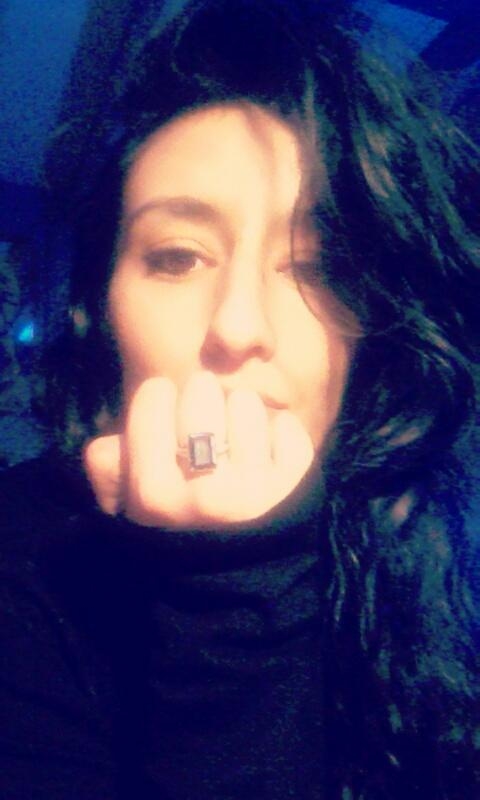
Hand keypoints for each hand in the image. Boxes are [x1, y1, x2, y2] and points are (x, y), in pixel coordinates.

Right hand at [83, 371, 313, 527]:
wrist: (240, 575)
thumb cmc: (178, 527)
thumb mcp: (127, 505)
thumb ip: (108, 467)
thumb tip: (112, 443)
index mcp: (154, 495)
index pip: (154, 395)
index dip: (158, 401)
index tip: (165, 419)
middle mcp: (206, 494)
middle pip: (201, 391)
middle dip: (201, 401)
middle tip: (204, 427)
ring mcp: (255, 490)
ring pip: (245, 402)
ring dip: (241, 414)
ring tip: (235, 443)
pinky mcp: (295, 485)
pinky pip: (286, 424)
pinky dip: (279, 431)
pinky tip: (266, 455)